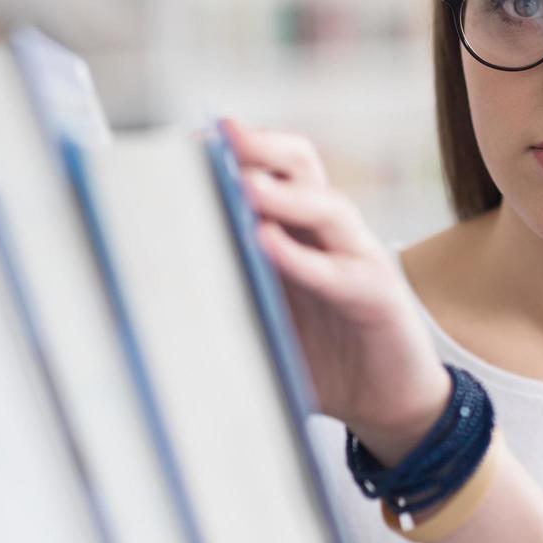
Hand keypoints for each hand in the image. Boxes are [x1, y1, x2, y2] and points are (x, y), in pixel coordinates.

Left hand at [221, 119, 451, 465]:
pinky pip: (339, 271)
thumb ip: (227, 299)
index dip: (237, 150)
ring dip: (282, 194)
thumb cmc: (324, 361)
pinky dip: (300, 257)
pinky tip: (267, 245)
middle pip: (303, 166)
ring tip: (242, 185)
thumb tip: (152, 293)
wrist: (390, 405)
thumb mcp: (265, 323)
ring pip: (327, 207)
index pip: (273, 169)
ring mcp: (360, 260)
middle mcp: (331, 236)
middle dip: (262, 147)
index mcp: (300, 232)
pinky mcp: (379, 297)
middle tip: (220, 137)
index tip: (192, 140)